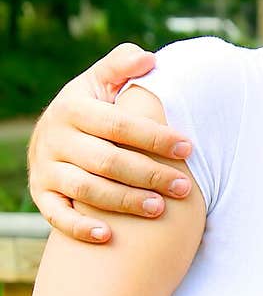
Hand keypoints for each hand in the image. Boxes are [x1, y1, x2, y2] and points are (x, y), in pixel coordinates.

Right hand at [28, 43, 193, 241]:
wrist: (52, 134)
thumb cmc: (92, 108)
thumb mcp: (101, 82)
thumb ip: (122, 66)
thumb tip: (149, 58)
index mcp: (72, 108)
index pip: (119, 125)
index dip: (154, 137)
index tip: (188, 147)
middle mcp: (55, 138)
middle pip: (107, 161)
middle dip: (148, 174)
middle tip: (183, 187)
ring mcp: (46, 168)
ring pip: (86, 190)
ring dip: (124, 201)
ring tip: (159, 209)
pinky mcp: (41, 194)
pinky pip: (56, 216)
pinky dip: (80, 228)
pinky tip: (108, 236)